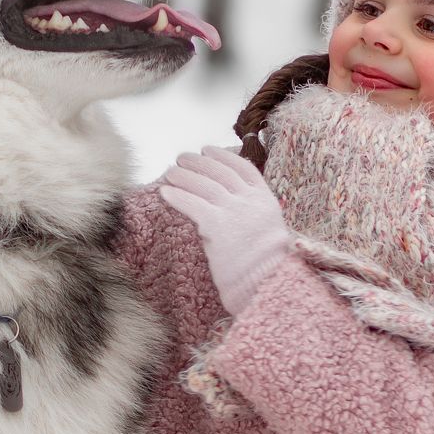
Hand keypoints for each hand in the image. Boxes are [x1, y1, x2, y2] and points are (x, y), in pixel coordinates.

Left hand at [160, 146, 291, 316]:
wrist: (268, 283)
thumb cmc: (266, 265)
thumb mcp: (267, 231)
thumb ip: (250, 214)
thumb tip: (226, 207)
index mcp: (266, 199)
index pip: (243, 168)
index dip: (223, 156)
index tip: (208, 149)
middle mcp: (250, 200)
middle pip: (219, 172)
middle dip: (198, 162)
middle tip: (181, 157)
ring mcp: (234, 211)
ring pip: (204, 185)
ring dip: (184, 176)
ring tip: (169, 172)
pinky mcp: (217, 226)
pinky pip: (192, 204)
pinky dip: (177, 196)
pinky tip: (165, 193)